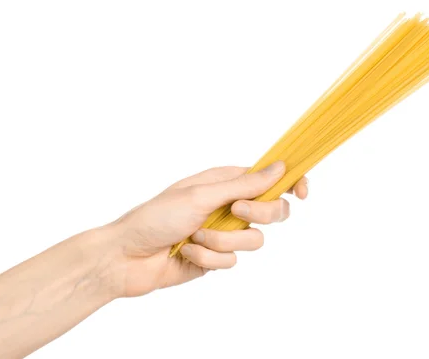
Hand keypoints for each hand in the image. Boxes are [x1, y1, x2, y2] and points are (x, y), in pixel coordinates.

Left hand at [103, 160, 307, 296]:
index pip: (269, 178)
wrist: (127, 257)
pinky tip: (185, 254)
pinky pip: (230, 261)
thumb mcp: (201, 195)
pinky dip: (207, 258)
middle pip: (271, 210)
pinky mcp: (215, 258)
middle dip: (256, 214)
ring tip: (194, 238)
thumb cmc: (156, 217)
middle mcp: (227, 206)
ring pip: (253, 240)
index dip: (290, 183)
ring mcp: (223, 233)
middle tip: (235, 212)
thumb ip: (243, 184)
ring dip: (221, 241)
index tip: (302, 193)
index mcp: (224, 182)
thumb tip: (280, 168)